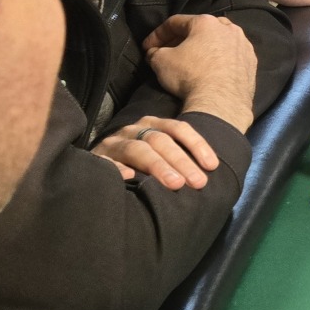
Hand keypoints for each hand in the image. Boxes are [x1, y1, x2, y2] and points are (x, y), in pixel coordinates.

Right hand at [92, 115, 218, 189]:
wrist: (99, 164)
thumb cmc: (139, 163)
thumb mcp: (160, 153)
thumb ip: (179, 158)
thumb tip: (208, 172)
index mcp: (152, 125)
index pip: (177, 129)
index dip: (196, 145)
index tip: (212, 166)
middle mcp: (133, 130)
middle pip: (160, 141)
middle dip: (181, 161)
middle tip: (197, 182)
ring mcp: (114, 144)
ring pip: (137, 150)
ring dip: (158, 166)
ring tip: (175, 183)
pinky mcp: (97, 158)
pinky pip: (106, 162)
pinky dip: (118, 168)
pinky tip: (129, 177)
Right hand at [141, 14, 258, 132]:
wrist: (220, 102)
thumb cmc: (190, 76)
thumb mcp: (161, 61)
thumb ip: (155, 52)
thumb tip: (154, 53)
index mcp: (206, 22)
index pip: (175, 23)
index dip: (157, 35)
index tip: (148, 47)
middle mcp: (228, 28)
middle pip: (200, 29)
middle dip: (181, 40)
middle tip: (168, 52)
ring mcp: (243, 45)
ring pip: (218, 41)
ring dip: (203, 48)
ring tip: (190, 61)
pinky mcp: (251, 62)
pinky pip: (231, 56)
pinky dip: (219, 60)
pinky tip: (210, 71)